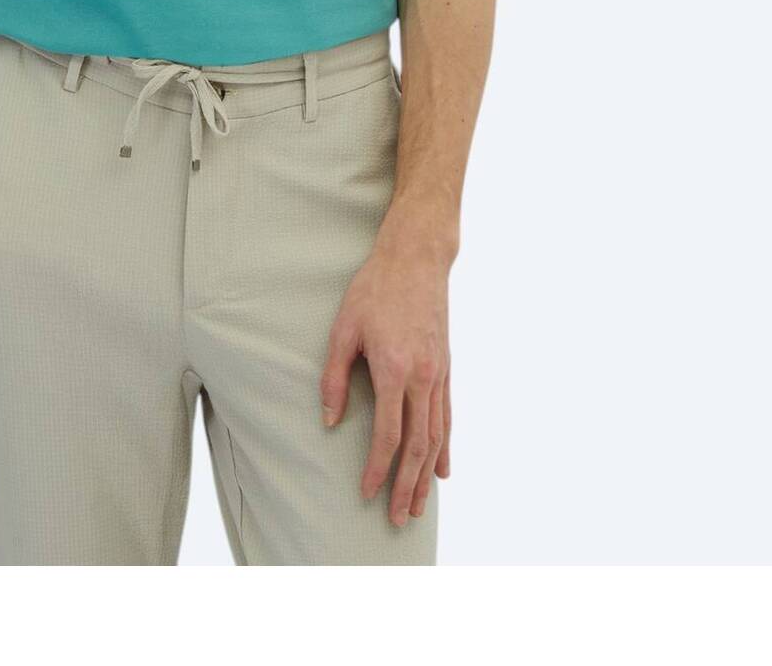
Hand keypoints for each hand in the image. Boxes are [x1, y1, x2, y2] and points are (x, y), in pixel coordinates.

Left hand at [319, 225, 451, 524]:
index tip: (367, 492)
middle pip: (418, 446)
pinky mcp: (445, 368)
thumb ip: (335, 377)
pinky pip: (447, 417)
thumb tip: (329, 421)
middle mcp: (423, 378)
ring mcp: (439, 374)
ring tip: (419, 506)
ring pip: (437, 437)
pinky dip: (445, 447)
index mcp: (395, 370)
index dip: (377, 468)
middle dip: (406, 485)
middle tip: (397, 518)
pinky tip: (443, 470)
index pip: (388, 434)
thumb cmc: (374, 290)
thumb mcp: (343, 328)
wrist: (416, 259)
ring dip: (428, 475)